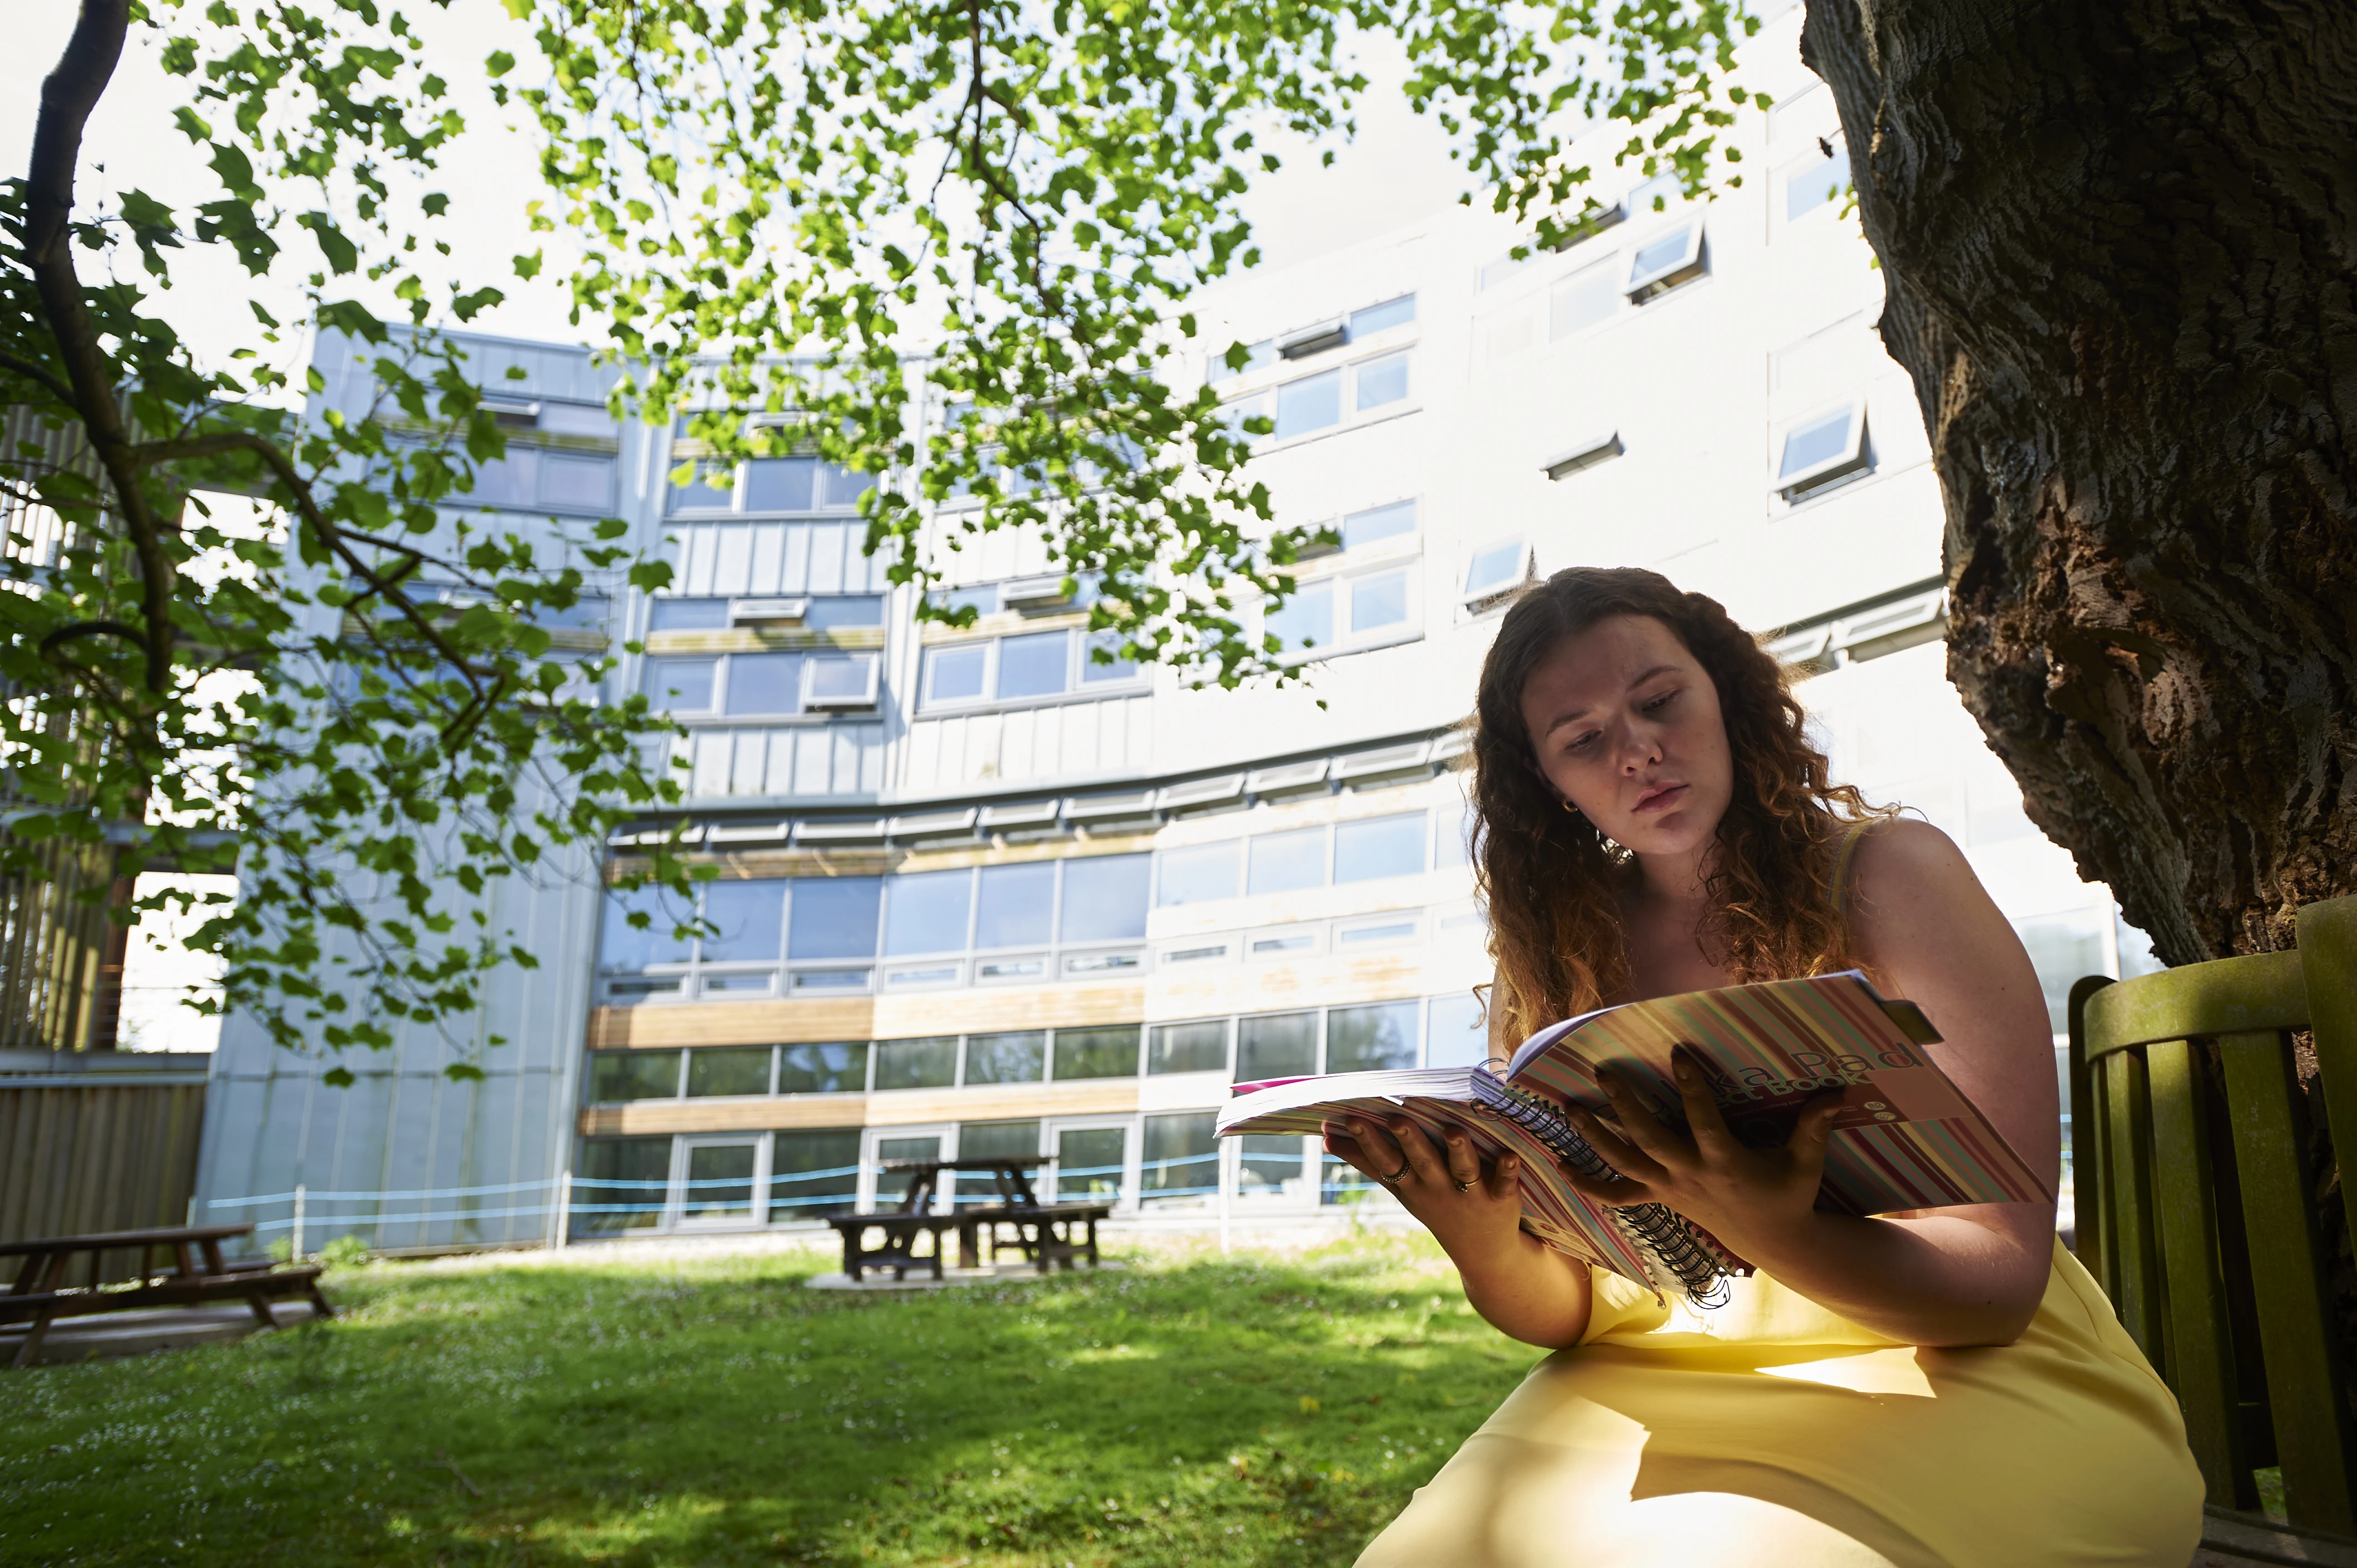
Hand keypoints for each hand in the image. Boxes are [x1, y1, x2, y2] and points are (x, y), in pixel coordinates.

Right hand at [1321, 1114, 1524, 1258]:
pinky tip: (1511, 1155)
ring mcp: (1470, 1194)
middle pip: (1423, 1162)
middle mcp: (1438, 1188)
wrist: (1483, 1253)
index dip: (1368, 1140)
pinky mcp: (1501, 1198)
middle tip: (1396, 1119)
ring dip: (1459, 1151)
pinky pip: (1505, 1183)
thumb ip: (1366, 1160)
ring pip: (1463, 1169)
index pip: (1387, 1160)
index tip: (1350, 1118)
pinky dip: (1507, 1171)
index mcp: (1411, 1183)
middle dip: (1409, 1141)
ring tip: (1454, 1131)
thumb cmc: (1435, 1204)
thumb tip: (1326, 1137)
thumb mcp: (1399, 1187)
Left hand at [1561, 1051, 1844, 1258]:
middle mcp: (1690, 1175)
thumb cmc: (1790, 1194)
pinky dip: (1588, 1184)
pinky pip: (1617, 1195)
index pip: (1703, 1120)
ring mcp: (1670, 1188)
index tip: (1679, 1052)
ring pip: (1624, 1163)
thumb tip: (1841, 1090)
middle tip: (1603, 1071)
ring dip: (1594, 1137)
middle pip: (1649, 1139)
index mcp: (1724, 1162)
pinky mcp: (1660, 1198)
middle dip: (1624, 1106)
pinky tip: (1560, 1168)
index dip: (1692, 1087)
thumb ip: (1815, 1126)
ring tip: (1570, 1108)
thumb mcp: (1806, 1162)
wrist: (1774, 1242)